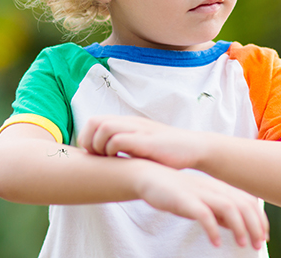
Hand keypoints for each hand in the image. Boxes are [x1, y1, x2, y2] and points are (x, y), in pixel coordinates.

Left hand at [77, 115, 204, 169]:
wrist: (194, 148)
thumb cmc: (167, 152)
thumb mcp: (142, 145)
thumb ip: (125, 146)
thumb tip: (103, 158)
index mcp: (127, 123)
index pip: (94, 121)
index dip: (86, 137)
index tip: (92, 154)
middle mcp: (131, 123)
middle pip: (95, 122)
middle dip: (88, 141)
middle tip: (96, 157)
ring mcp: (139, 130)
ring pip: (105, 128)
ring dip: (99, 145)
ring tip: (107, 158)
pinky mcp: (147, 141)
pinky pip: (121, 139)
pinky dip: (113, 150)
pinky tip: (120, 160)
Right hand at [135, 165, 268, 249]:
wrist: (149, 176)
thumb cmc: (177, 192)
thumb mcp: (203, 202)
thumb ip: (220, 213)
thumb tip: (236, 227)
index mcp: (220, 188)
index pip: (248, 201)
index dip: (259, 219)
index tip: (263, 237)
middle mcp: (214, 188)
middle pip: (243, 204)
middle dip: (254, 225)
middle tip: (257, 245)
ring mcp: (200, 192)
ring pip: (228, 207)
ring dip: (239, 227)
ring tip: (242, 244)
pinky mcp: (184, 199)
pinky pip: (203, 214)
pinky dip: (212, 229)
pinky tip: (215, 243)